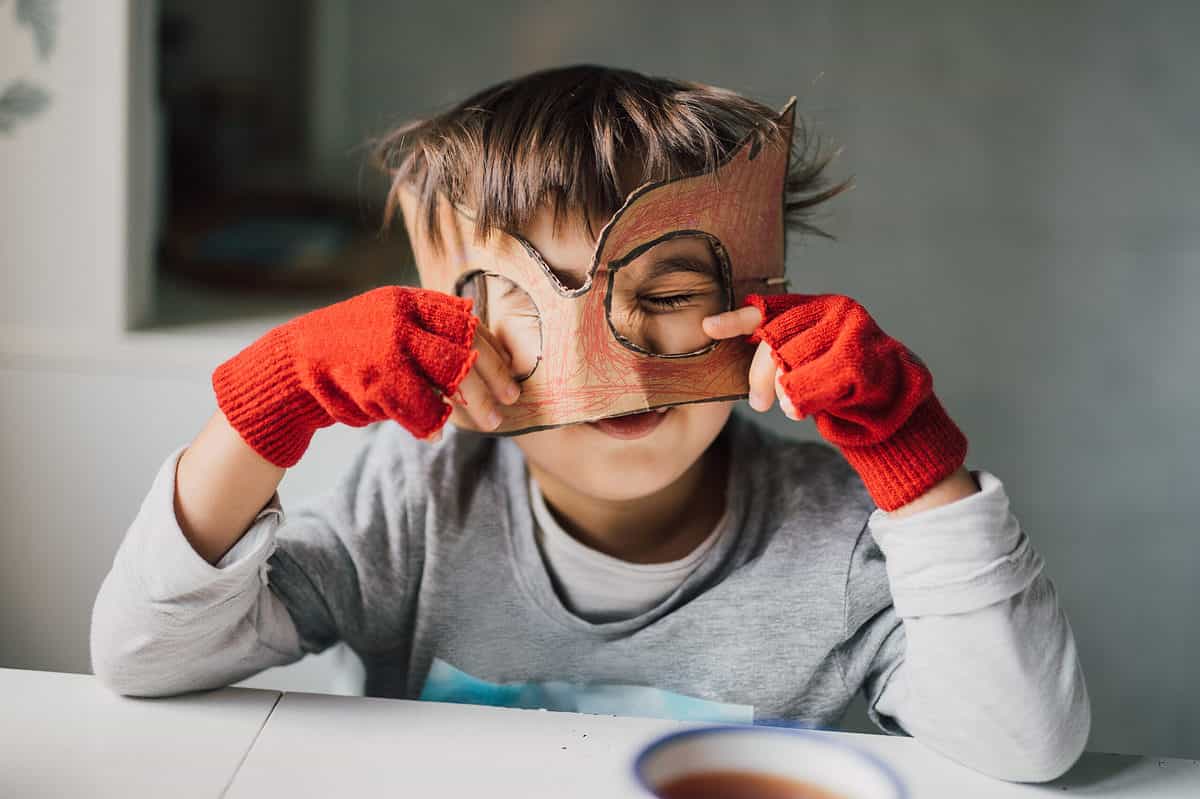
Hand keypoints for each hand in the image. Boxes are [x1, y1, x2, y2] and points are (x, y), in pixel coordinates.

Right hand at [212, 286, 518, 466]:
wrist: (291, 365)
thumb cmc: (349, 350)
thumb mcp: (387, 323)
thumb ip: (426, 330)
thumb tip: (480, 342)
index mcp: (407, 301)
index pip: (465, 320)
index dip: (492, 347)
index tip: (511, 371)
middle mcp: (402, 318)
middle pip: (465, 347)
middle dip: (493, 377)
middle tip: (511, 399)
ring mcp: (390, 348)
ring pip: (450, 376)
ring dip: (474, 403)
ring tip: (488, 422)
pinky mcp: (378, 380)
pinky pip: (421, 407)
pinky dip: (432, 423)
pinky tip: (437, 433)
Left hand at [702, 293, 967, 510]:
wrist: (899, 408)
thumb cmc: (843, 385)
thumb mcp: (808, 360)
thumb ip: (780, 347)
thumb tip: (728, 341)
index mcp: (821, 306)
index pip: (772, 307)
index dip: (738, 318)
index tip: (708, 327)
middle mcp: (838, 311)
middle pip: (774, 343)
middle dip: (759, 377)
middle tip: (758, 403)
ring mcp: (854, 334)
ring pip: (789, 368)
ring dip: (784, 395)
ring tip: (793, 405)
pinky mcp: (861, 363)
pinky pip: (808, 388)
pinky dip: (800, 404)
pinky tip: (805, 410)